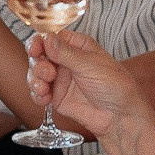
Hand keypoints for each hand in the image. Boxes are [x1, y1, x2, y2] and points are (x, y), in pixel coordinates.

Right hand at [33, 29, 149, 141]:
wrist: (119, 117)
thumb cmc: (115, 86)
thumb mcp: (90, 65)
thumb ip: (65, 53)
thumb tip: (46, 38)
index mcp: (77, 47)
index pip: (51, 38)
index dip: (40, 42)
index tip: (36, 50)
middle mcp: (66, 61)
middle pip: (39, 55)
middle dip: (38, 64)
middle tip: (47, 73)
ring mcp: (60, 79)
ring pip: (36, 74)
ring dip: (35, 80)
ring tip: (44, 88)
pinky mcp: (57, 97)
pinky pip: (38, 93)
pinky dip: (36, 95)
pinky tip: (44, 98)